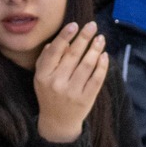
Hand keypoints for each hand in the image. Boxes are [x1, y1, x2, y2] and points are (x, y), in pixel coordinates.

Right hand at [35, 21, 108, 142]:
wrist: (57, 121)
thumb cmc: (49, 93)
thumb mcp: (41, 77)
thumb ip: (46, 59)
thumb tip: (58, 41)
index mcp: (43, 75)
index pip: (55, 51)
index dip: (65, 36)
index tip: (75, 24)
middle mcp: (57, 83)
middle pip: (73, 55)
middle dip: (84, 38)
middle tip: (92, 26)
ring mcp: (72, 92)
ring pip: (86, 65)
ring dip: (95, 49)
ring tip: (100, 38)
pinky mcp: (85, 99)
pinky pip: (96, 79)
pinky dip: (102, 66)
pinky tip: (104, 55)